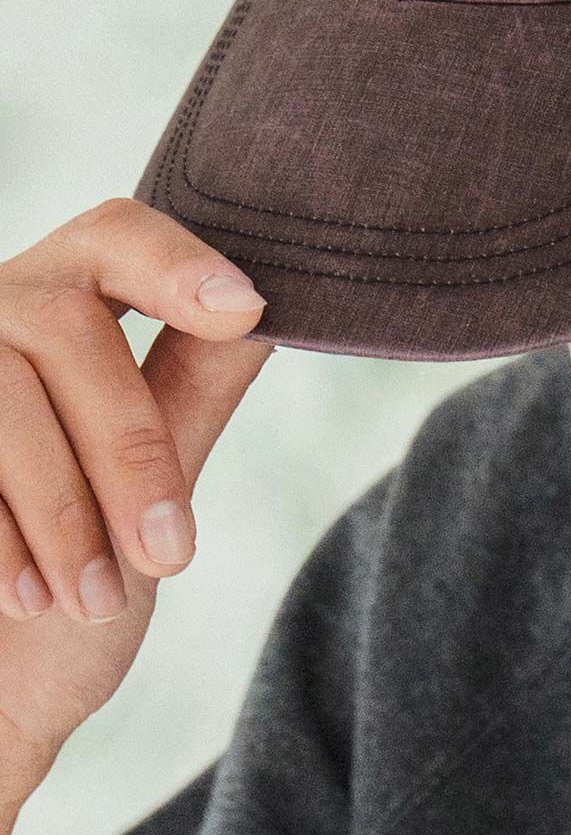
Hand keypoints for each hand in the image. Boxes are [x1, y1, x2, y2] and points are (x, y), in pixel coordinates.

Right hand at [0, 200, 273, 805]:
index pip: (116, 234)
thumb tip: (277, 301)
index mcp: (61, 302)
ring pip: (5, 397)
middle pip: (68, 325)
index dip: (176, 262)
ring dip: (64, 510)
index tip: (246, 307)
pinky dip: (2, 540)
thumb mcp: (155, 483)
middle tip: (169, 555)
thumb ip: (195, 385)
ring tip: (99, 598)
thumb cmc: (77, 587)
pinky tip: (30, 600)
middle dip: (129, 447)